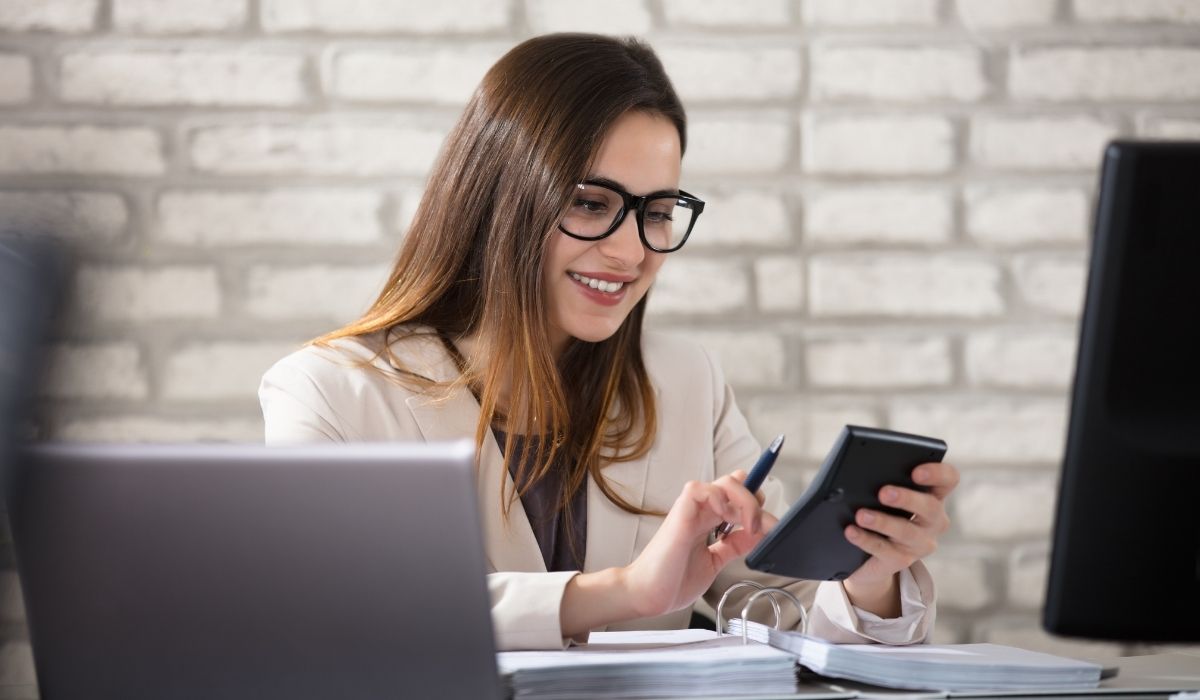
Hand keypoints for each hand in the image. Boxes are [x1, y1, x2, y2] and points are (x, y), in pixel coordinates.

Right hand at [621, 469, 769, 618]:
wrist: (648, 595)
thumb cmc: (673, 581)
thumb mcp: (715, 562)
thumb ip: (733, 546)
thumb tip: (757, 535)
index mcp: (708, 521)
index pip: (737, 495)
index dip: (756, 502)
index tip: (769, 525)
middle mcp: (701, 511)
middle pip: (737, 484)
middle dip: (756, 501)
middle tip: (761, 527)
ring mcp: (690, 510)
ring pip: (724, 482)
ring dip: (744, 501)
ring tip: (748, 525)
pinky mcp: (680, 514)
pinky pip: (700, 489)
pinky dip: (718, 498)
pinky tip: (725, 518)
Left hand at [842, 461, 958, 615]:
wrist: (869, 556)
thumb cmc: (880, 512)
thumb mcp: (886, 497)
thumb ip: (883, 481)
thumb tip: (861, 473)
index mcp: (933, 496)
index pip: (948, 480)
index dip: (937, 473)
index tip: (916, 472)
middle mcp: (933, 521)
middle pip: (930, 507)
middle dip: (907, 498)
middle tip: (884, 493)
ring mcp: (920, 544)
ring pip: (906, 532)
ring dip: (883, 522)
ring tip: (861, 515)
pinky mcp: (901, 560)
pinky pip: (885, 550)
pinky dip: (866, 539)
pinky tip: (851, 531)